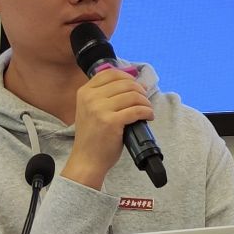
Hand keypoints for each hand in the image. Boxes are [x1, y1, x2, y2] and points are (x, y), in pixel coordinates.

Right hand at [60, 67, 153, 190]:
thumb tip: (133, 83)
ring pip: (134, 96)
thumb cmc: (92, 136)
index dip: (128, 77)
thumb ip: (103, 95)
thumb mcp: (90, 110)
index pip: (111, 73)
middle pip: (126, 84)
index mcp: (84, 92)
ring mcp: (100, 109)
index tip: (137, 86)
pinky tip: (148, 117)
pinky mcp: (111, 122)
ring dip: (146, 102)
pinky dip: (147, 112)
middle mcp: (90, 98)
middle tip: (145, 101)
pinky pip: (137, 110)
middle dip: (140, 91)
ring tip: (147, 110)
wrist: (86, 160)